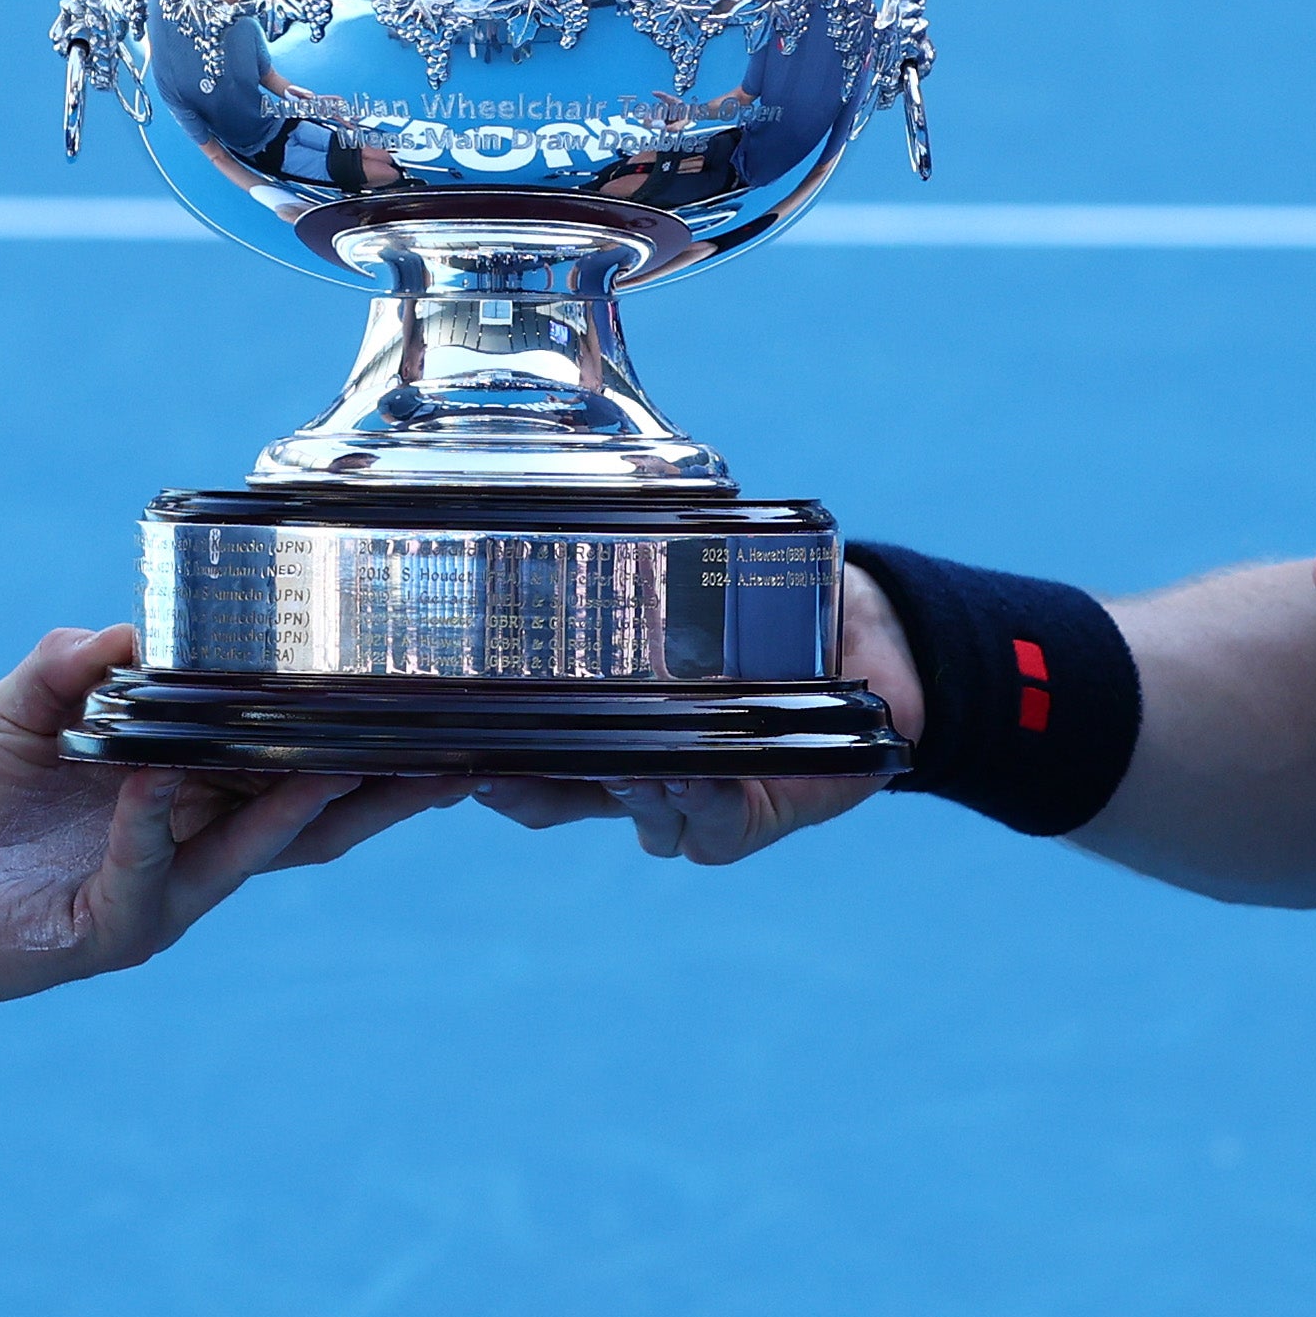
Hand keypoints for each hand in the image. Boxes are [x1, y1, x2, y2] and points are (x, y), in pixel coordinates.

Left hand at [0, 625, 454, 1010]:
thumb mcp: (16, 714)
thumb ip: (68, 669)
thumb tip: (124, 633)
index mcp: (187, 793)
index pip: (291, 763)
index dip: (354, 738)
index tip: (418, 694)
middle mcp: (192, 847)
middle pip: (312, 819)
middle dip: (383, 789)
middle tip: (453, 749)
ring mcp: (157, 894)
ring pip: (252, 855)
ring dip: (300, 807)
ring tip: (344, 760)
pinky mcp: (102, 929)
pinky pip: (142, 878)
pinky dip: (151, 829)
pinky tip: (156, 785)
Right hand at [476, 556, 918, 863]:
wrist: (871, 638)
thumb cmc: (775, 602)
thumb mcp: (706, 565)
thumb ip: (656, 543)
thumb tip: (599, 488)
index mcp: (605, 712)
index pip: (527, 741)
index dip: (482, 750)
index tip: (444, 742)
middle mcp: (635, 763)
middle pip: (559, 798)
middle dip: (527, 790)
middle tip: (496, 771)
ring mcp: (690, 796)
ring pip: (639, 819)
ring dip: (630, 794)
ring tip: (628, 766)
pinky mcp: (752, 816)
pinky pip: (715, 828)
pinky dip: (705, 804)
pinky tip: (699, 778)